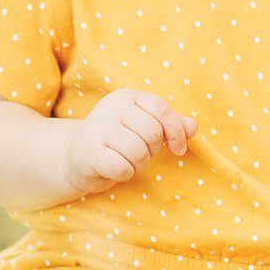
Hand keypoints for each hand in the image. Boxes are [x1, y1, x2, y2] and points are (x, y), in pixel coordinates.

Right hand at [61, 88, 198, 198]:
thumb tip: (193, 127)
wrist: (76, 157)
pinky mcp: (89, 152)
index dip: (176, 132)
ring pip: (139, 152)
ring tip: (125, 160)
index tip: (178, 149)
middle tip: (137, 152)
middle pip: (152, 133)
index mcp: (126, 96)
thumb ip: (170, 125)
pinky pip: (123, 168)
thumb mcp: (144, 128)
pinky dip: (125, 173)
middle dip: (151, 150)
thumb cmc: (117, 141)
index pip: (162, 110)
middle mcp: (110, 107)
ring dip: (138, 164)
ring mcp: (97, 128)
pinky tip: (114, 168)